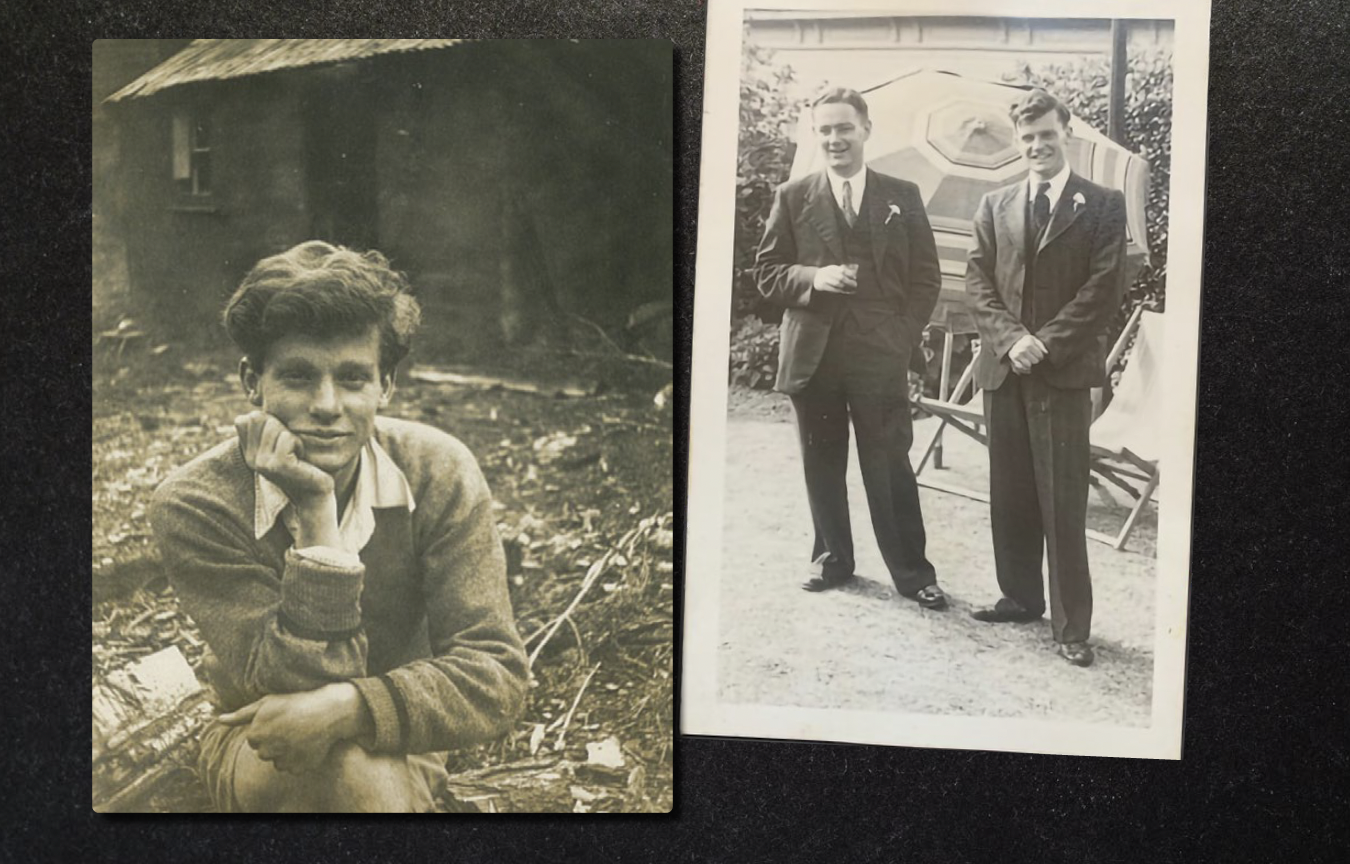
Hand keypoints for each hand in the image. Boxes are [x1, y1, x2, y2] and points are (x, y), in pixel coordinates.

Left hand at [220, 683, 370, 774]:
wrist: (329, 710)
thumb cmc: (295, 703)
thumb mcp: (267, 703)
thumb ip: (241, 714)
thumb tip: (219, 720)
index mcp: (256, 733)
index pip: (254, 739)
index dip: (267, 728)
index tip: (281, 719)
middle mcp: (267, 749)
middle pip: (264, 752)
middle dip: (275, 742)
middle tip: (291, 727)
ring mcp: (283, 759)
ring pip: (277, 762)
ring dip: (285, 752)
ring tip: (299, 735)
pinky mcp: (299, 767)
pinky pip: (292, 768)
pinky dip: (298, 759)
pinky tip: (306, 744)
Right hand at [235, 411, 334, 501]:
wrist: (316, 492)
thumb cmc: (302, 465)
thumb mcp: (281, 445)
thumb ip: (265, 429)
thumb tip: (247, 415)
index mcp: (249, 452)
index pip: (247, 419)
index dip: (270, 422)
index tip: (282, 441)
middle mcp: (251, 458)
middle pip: (259, 418)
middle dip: (281, 427)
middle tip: (291, 448)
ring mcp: (262, 463)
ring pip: (273, 426)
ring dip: (292, 436)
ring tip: (296, 454)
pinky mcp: (277, 466)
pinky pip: (287, 438)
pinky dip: (298, 443)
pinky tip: (301, 458)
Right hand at [812, 265, 857, 293]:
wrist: (814, 276)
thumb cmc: (827, 273)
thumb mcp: (834, 269)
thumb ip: (843, 270)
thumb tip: (854, 275)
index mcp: (833, 268)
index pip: (843, 270)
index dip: (850, 274)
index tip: (855, 277)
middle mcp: (828, 272)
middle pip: (840, 277)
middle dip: (849, 281)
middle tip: (855, 285)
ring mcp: (825, 279)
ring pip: (837, 283)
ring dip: (844, 286)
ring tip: (849, 288)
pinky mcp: (822, 286)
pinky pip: (832, 289)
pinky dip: (838, 290)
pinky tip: (842, 290)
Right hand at [1008, 335, 1047, 374]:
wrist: (1013, 342)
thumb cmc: (1026, 342)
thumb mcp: (1034, 340)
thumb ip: (1041, 346)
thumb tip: (1046, 353)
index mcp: (1029, 343)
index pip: (1040, 356)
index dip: (1040, 356)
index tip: (1038, 355)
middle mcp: (1023, 349)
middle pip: (1035, 361)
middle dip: (1035, 360)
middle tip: (1033, 357)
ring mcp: (1018, 355)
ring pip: (1029, 365)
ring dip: (1030, 364)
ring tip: (1029, 360)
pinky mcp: (1014, 360)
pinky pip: (1022, 367)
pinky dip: (1024, 367)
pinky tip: (1024, 363)